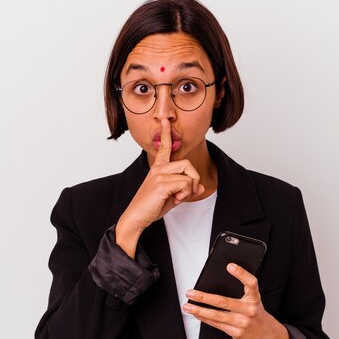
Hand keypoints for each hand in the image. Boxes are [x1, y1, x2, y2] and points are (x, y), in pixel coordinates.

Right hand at [116, 119, 204, 256]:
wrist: (136, 218)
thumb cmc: (151, 206)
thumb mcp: (172, 196)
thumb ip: (186, 189)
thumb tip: (201, 187)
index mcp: (158, 168)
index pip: (164, 147)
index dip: (166, 133)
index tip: (165, 121)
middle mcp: (158, 169)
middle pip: (188, 164)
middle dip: (194, 180)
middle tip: (186, 193)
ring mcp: (159, 175)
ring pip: (188, 175)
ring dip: (189, 189)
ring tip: (178, 197)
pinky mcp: (161, 184)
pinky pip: (185, 184)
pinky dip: (185, 194)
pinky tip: (175, 199)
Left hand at [183, 263, 292, 338]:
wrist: (265, 332)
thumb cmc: (254, 311)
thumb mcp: (252, 297)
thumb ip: (240, 289)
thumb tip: (216, 281)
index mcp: (254, 297)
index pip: (250, 283)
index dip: (241, 273)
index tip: (229, 266)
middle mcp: (249, 310)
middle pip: (224, 301)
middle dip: (204, 297)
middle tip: (191, 293)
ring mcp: (242, 322)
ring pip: (216, 315)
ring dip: (199, 310)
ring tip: (188, 305)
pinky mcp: (235, 332)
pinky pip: (216, 324)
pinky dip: (204, 318)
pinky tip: (197, 313)